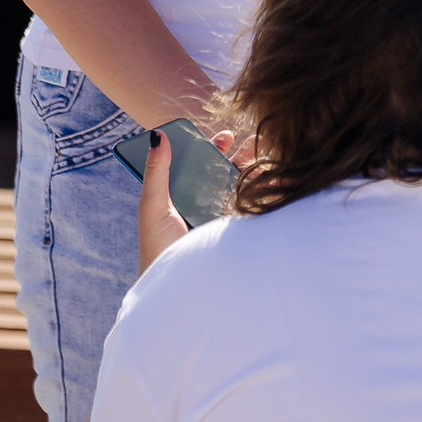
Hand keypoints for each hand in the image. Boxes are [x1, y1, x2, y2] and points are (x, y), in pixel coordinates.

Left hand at [136, 125, 246, 273]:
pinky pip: (250, 206)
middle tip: (244, 143)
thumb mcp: (153, 205)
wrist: (176, 285)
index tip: (225, 137)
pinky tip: (267, 179)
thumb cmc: (158, 246)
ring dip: (250, 170)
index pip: (197, 165)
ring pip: (238, 186)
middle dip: (235, 156)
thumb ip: (156, 172)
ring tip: (259, 157)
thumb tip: (158, 136)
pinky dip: (260, 190)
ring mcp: (220, 218)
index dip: (210, 148)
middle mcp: (200, 204)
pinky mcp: (235, 231)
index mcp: (179, 196)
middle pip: (220, 172)